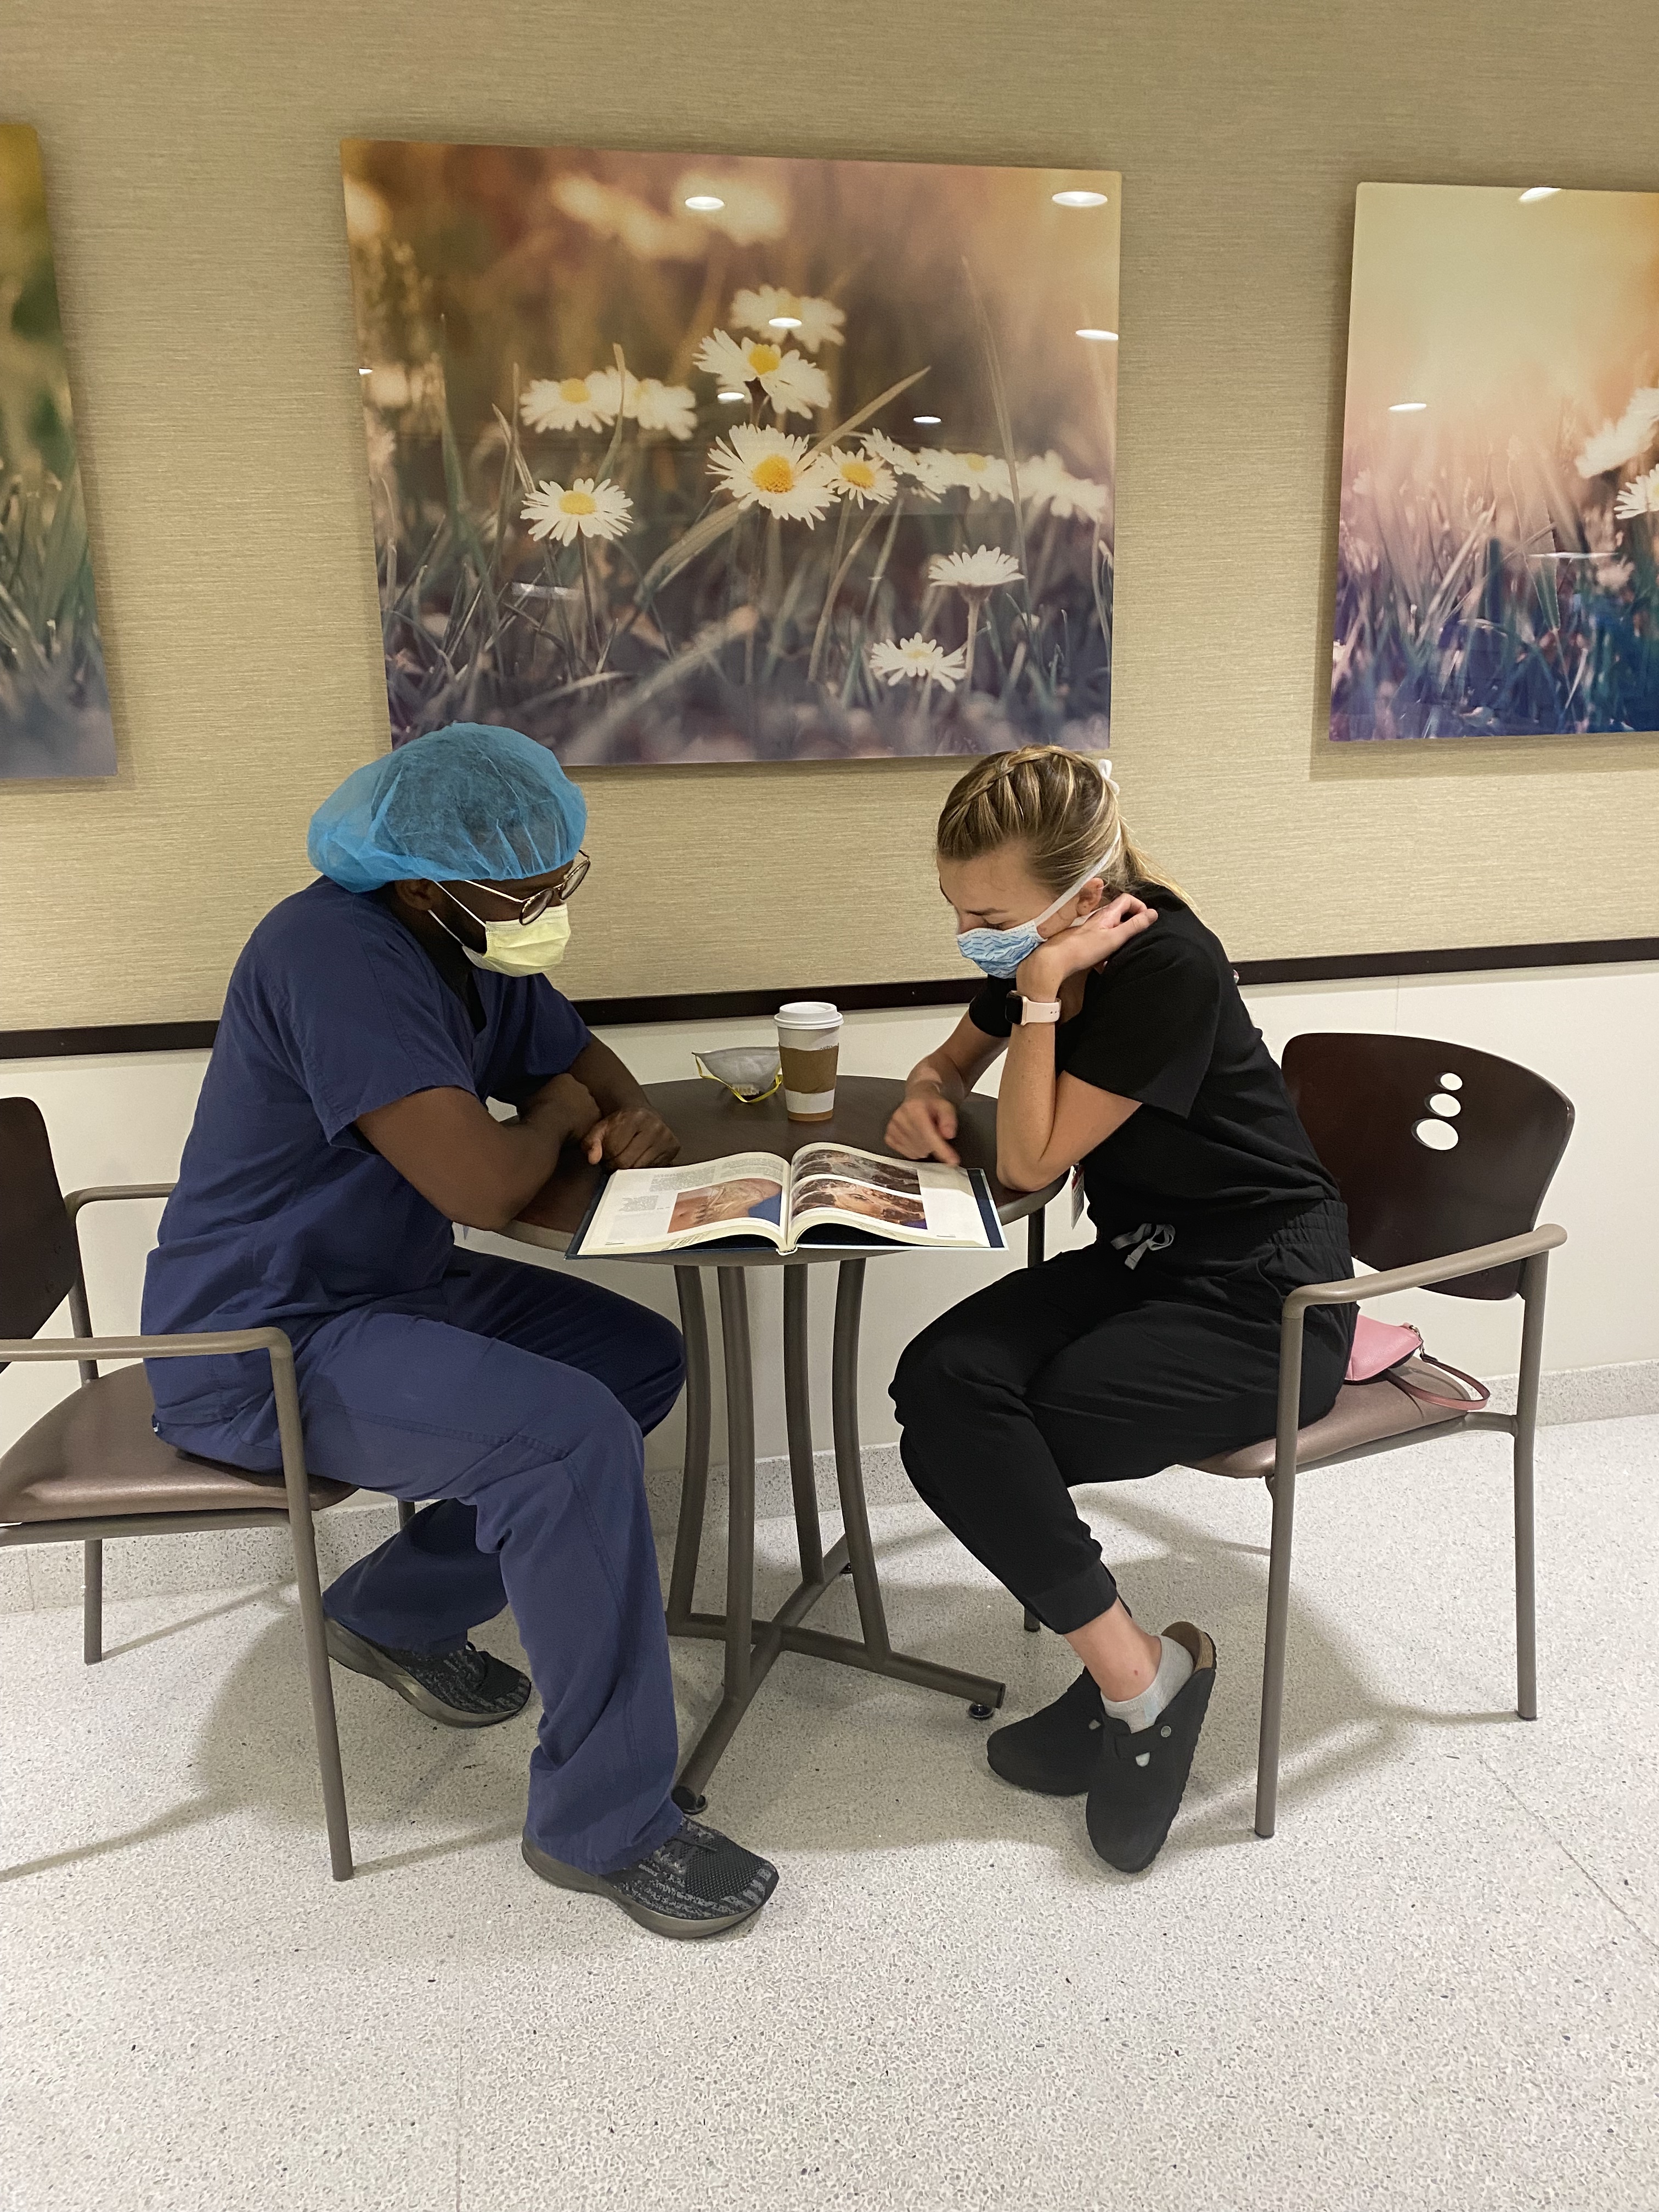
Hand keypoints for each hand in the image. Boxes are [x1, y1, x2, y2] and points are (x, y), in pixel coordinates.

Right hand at [523, 1073, 601, 1150]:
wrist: (549, 1125)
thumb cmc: (536, 1112)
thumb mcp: (528, 1101)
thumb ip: (534, 1099)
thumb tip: (528, 1104)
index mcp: (565, 1079)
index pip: (565, 1085)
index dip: (559, 1096)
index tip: (554, 1106)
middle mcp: (582, 1087)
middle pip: (578, 1096)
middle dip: (572, 1105)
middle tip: (563, 1117)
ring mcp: (591, 1102)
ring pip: (587, 1109)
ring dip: (581, 1116)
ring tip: (569, 1128)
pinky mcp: (596, 1117)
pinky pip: (591, 1122)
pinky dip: (584, 1127)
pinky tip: (575, 1135)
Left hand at [584, 1105, 680, 1168]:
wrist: (641, 1115)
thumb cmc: (620, 1125)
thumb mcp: (600, 1129)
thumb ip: (591, 1142)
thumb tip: (593, 1159)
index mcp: (634, 1117)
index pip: (614, 1150)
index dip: (606, 1158)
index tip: (605, 1157)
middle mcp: (654, 1126)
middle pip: (627, 1162)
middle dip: (616, 1166)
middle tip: (613, 1163)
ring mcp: (666, 1137)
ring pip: (640, 1169)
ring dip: (629, 1171)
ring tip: (625, 1162)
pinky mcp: (673, 1147)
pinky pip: (653, 1170)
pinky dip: (643, 1170)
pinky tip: (638, 1161)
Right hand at [885, 1086, 960, 1164]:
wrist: (917, 1097)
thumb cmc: (932, 1104)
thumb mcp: (946, 1107)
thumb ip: (949, 1120)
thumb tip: (948, 1135)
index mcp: (915, 1109)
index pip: (929, 1135)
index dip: (942, 1150)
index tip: (952, 1161)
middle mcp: (900, 1118)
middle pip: (923, 1146)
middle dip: (934, 1146)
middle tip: (936, 1135)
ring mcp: (892, 1128)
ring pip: (914, 1152)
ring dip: (924, 1149)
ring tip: (926, 1135)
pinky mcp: (889, 1135)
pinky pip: (904, 1153)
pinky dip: (914, 1151)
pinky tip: (917, 1140)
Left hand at [1015, 893, 1155, 998]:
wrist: (1056, 960)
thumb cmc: (1083, 949)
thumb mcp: (1114, 937)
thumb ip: (1134, 926)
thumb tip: (1152, 914)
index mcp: (1107, 914)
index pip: (1127, 899)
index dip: (1139, 907)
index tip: (1145, 921)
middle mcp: (1098, 919)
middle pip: (1121, 915)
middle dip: (1132, 925)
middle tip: (1137, 938)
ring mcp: (1091, 930)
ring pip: (1111, 930)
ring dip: (1119, 941)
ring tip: (1121, 954)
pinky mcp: (1085, 941)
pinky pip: (1101, 943)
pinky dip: (1106, 952)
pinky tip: (1104, 965)